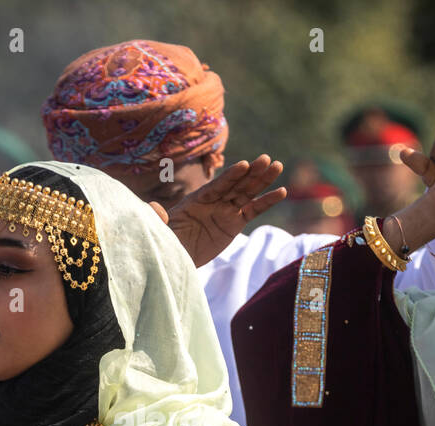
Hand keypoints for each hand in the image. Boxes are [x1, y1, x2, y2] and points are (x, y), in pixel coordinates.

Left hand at [166, 155, 286, 266]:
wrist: (176, 256)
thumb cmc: (166, 241)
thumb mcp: (161, 231)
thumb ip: (159, 219)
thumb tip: (153, 208)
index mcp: (197, 200)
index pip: (217, 186)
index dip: (230, 176)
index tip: (244, 165)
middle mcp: (213, 201)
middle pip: (236, 185)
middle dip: (252, 172)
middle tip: (267, 159)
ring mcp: (225, 210)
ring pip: (247, 193)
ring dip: (263, 180)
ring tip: (278, 166)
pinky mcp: (234, 223)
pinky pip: (253, 210)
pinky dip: (266, 202)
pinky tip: (281, 191)